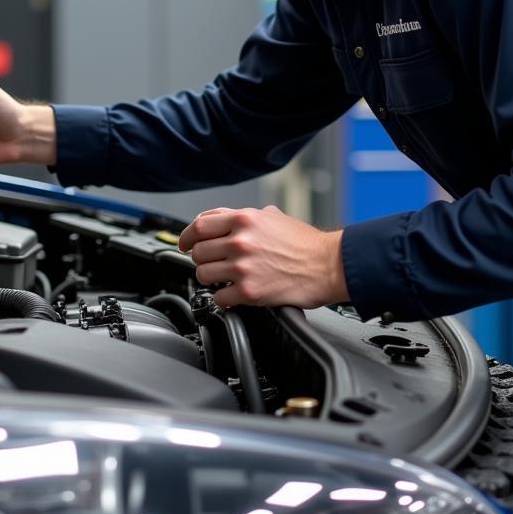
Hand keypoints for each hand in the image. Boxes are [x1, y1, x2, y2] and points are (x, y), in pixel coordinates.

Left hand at [178, 204, 349, 309]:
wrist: (327, 265)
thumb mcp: (274, 216)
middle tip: (210, 263)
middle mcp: (240, 241)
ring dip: (209, 278)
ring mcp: (243, 267)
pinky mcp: (249, 292)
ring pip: (203, 274)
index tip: (185, 243)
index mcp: (244, 219)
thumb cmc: (305, 243)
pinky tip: (233, 294)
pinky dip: (222, 298)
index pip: (199, 226)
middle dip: (201, 259)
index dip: (187, 236)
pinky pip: (219, 297)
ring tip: (222, 279)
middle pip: (198, 251)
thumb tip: (223, 217)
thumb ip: (246, 215)